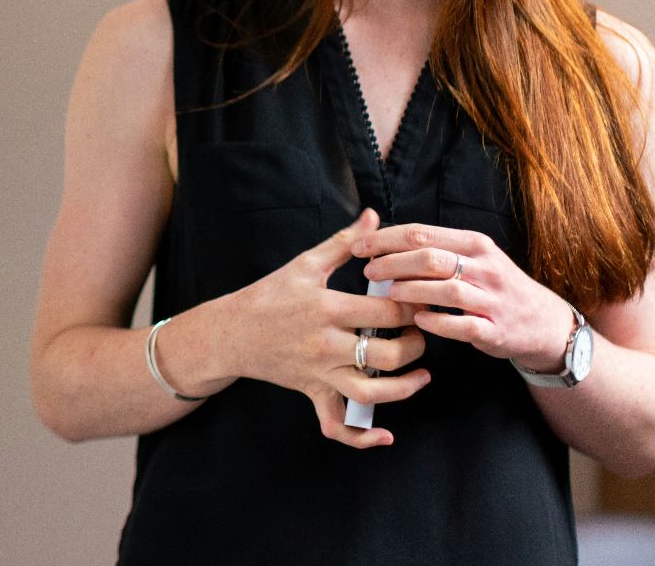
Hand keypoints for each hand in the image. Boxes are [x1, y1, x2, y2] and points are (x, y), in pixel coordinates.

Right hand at [224, 208, 428, 447]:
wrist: (230, 333)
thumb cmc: (268, 295)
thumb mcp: (304, 264)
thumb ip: (344, 242)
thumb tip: (373, 217)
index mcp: (326, 308)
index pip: (386, 312)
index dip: (414, 307)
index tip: (425, 299)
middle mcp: (325, 345)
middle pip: (388, 355)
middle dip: (416, 345)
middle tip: (423, 332)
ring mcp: (319, 373)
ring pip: (372, 393)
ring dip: (405, 388)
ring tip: (422, 374)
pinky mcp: (313, 393)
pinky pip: (337, 425)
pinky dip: (361, 438)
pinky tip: (385, 435)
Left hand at [353, 223, 573, 370]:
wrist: (544, 322)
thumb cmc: (495, 286)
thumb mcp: (474, 258)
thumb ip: (436, 248)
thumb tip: (384, 241)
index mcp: (474, 244)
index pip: (422, 234)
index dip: (386, 239)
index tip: (359, 246)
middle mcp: (485, 268)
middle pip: (430, 258)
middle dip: (393, 263)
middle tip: (368, 271)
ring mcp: (492, 300)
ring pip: (446, 289)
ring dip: (411, 290)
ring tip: (388, 293)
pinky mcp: (495, 330)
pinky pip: (463, 325)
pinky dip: (437, 322)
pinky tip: (417, 319)